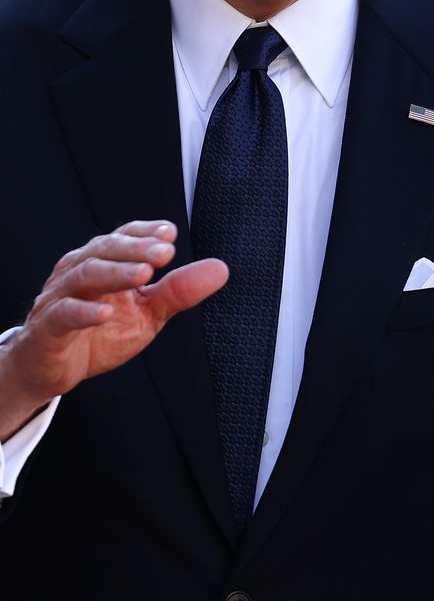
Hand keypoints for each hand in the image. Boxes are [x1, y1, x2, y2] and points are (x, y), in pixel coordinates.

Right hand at [0, 221, 227, 439]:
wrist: (54, 369)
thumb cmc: (100, 333)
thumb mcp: (148, 313)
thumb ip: (179, 290)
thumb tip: (220, 269)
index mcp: (104, 262)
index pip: (124, 236)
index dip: (145, 232)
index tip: (170, 234)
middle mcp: (79, 272)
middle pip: (105, 249)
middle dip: (136, 248)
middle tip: (164, 253)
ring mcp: (59, 298)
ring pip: (84, 275)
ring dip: (115, 272)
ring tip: (143, 274)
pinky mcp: (46, 329)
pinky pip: (62, 315)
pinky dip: (83, 311)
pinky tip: (105, 312)